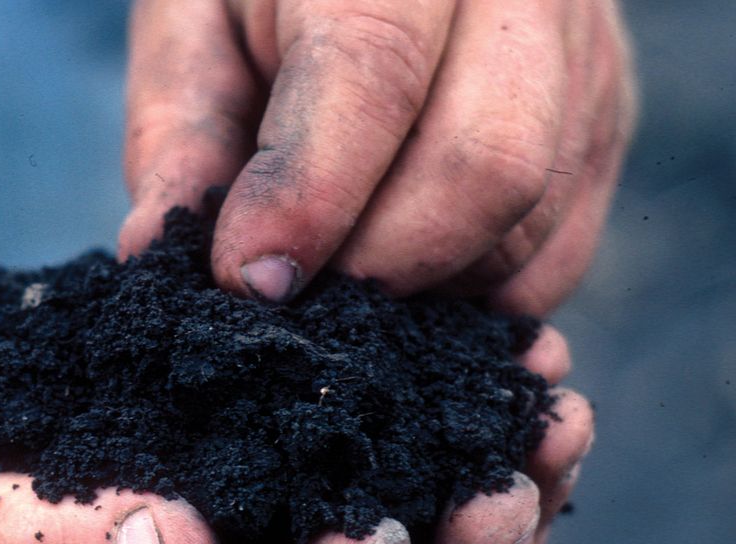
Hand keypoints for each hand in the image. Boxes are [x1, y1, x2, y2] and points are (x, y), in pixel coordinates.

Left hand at [119, 0, 636, 314]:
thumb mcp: (194, 22)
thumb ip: (178, 130)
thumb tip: (152, 255)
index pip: (372, 76)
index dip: (307, 200)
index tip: (247, 282)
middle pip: (487, 165)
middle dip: (381, 268)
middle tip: (306, 301)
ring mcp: (584, 58)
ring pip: (531, 226)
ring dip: (430, 290)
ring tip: (352, 282)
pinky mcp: (606, 119)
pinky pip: (562, 254)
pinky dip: (482, 297)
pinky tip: (418, 281)